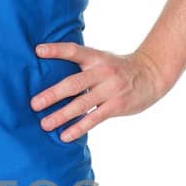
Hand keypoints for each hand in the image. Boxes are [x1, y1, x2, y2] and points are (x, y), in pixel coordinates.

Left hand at [30, 41, 169, 140]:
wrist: (152, 75)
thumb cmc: (118, 69)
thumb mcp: (102, 59)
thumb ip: (82, 66)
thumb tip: (50, 74)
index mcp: (96, 57)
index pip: (74, 51)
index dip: (56, 50)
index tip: (37, 50)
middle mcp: (102, 72)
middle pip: (74, 83)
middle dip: (52, 94)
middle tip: (34, 104)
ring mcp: (110, 89)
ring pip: (82, 104)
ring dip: (62, 115)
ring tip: (45, 124)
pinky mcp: (117, 106)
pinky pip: (94, 119)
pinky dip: (78, 128)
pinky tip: (65, 136)